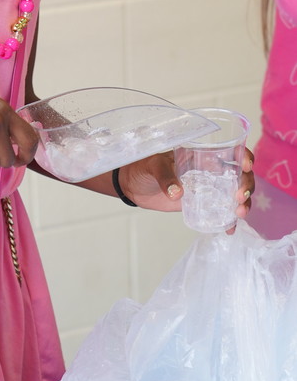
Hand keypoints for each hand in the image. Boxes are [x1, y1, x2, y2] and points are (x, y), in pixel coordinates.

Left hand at [119, 147, 255, 225]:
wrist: (134, 186)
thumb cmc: (144, 168)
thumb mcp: (154, 166)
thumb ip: (165, 177)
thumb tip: (177, 194)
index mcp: (202, 155)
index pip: (231, 151)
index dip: (244, 157)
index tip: (245, 166)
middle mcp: (210, 171)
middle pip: (240, 175)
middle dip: (247, 185)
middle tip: (239, 197)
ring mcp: (208, 189)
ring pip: (236, 195)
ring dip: (244, 204)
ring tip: (238, 214)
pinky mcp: (202, 205)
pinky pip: (221, 213)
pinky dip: (229, 222)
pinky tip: (230, 229)